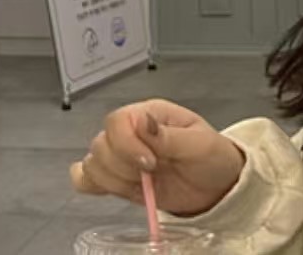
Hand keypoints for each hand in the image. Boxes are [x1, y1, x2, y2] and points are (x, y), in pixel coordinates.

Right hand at [70, 99, 244, 216]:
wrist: (216, 185)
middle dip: (124, 166)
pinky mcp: (116, 178)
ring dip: (114, 180)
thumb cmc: (213, 157)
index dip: (127, 145)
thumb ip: (168, 136)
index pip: (118, 121)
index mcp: (151, 115)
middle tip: (151, 173)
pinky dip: (95, 186)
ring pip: (92, 163)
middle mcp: (132, 132)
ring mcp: (122, 156)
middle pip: (100, 144)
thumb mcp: (200, 144)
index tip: (149, 163)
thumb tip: (143, 122)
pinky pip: (86, 178)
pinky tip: (118, 187)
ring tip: (143, 183)